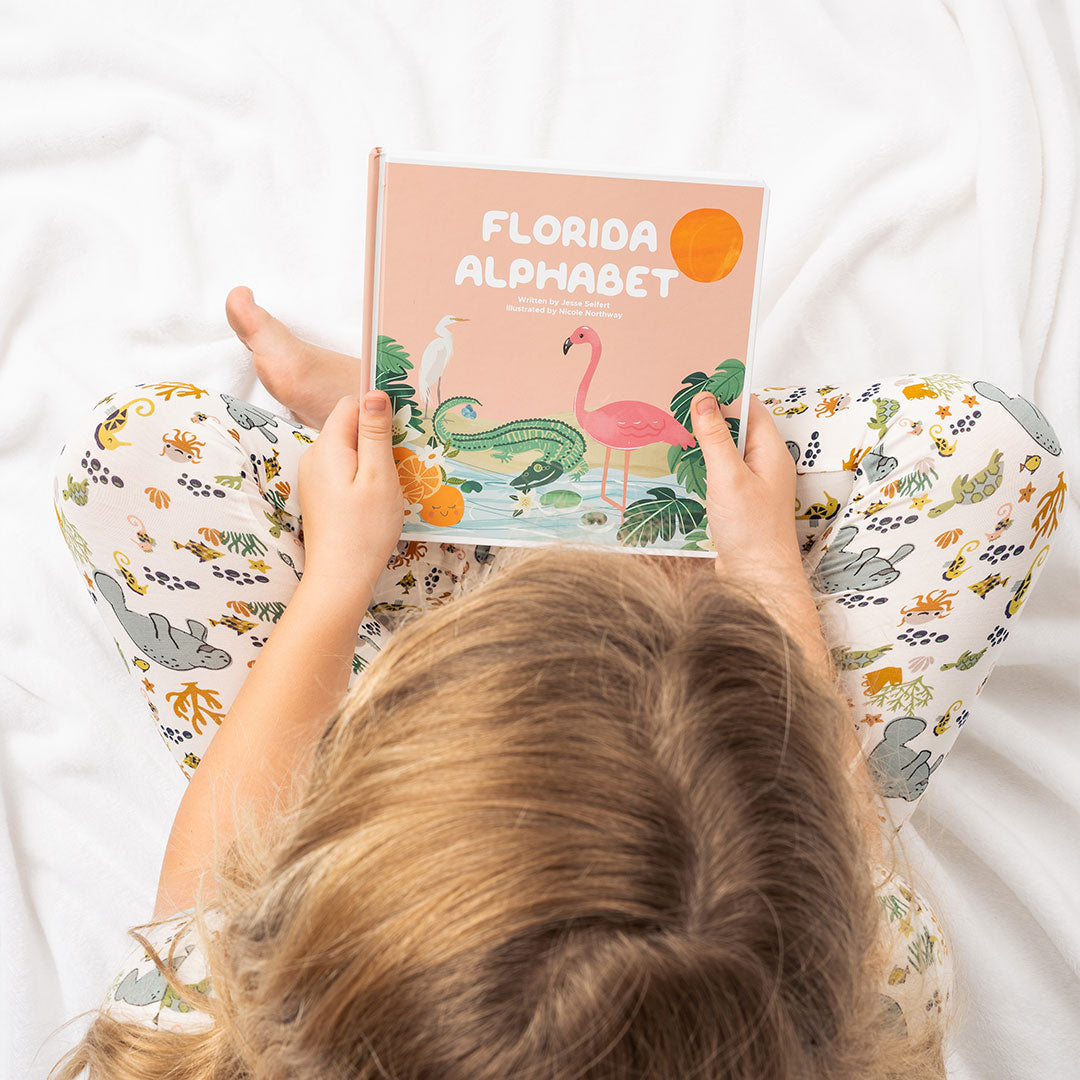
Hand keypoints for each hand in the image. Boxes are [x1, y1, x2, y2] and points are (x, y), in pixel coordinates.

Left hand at [298, 390, 402, 601]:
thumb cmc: (364, 529)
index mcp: (328, 447)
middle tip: (403, 456)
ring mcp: (314, 477)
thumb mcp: (378, 475)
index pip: (350, 404)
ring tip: (394, 479)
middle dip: (377, 435)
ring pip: (348, 449)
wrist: (340, 577)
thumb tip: (375, 392)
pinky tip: (378, 494)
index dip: (377, 408)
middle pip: (348, 426)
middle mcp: (314, 457)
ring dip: (373, 456)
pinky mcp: (320, 494)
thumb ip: (375, 432)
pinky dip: (363, 473)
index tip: (402, 426)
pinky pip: (344, 469)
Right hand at [691, 389, 802, 583]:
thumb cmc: (750, 530)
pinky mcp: (740, 499)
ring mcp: (754, 481)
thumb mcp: (728, 477)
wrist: (758, 579)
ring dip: (703, 442)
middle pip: (736, 426)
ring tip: (672, 430)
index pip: (749, 406)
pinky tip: (683, 466)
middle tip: (675, 405)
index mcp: (770, 450)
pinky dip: (703, 465)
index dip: (724, 392)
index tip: (694, 382)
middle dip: (708, 415)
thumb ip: (715, 437)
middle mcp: (765, 462)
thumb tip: (704, 399)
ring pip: (726, 450)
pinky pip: (722, 471)